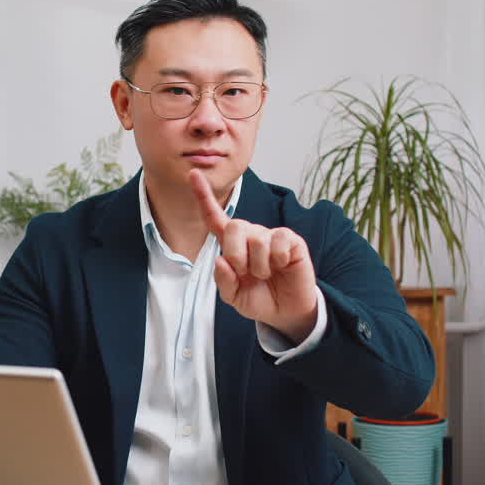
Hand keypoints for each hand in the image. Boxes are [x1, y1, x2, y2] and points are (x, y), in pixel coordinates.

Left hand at [189, 170, 318, 342]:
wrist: (286, 311)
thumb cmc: (259, 298)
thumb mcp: (234, 297)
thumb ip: (223, 281)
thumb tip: (220, 260)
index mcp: (232, 246)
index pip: (215, 219)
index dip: (203, 196)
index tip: (193, 173)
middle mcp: (250, 235)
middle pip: (234, 227)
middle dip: (237, 255)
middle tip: (246, 273)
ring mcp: (270, 235)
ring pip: (256, 240)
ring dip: (259, 266)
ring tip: (266, 274)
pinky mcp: (291, 240)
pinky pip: (279, 242)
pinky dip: (278, 260)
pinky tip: (282, 266)